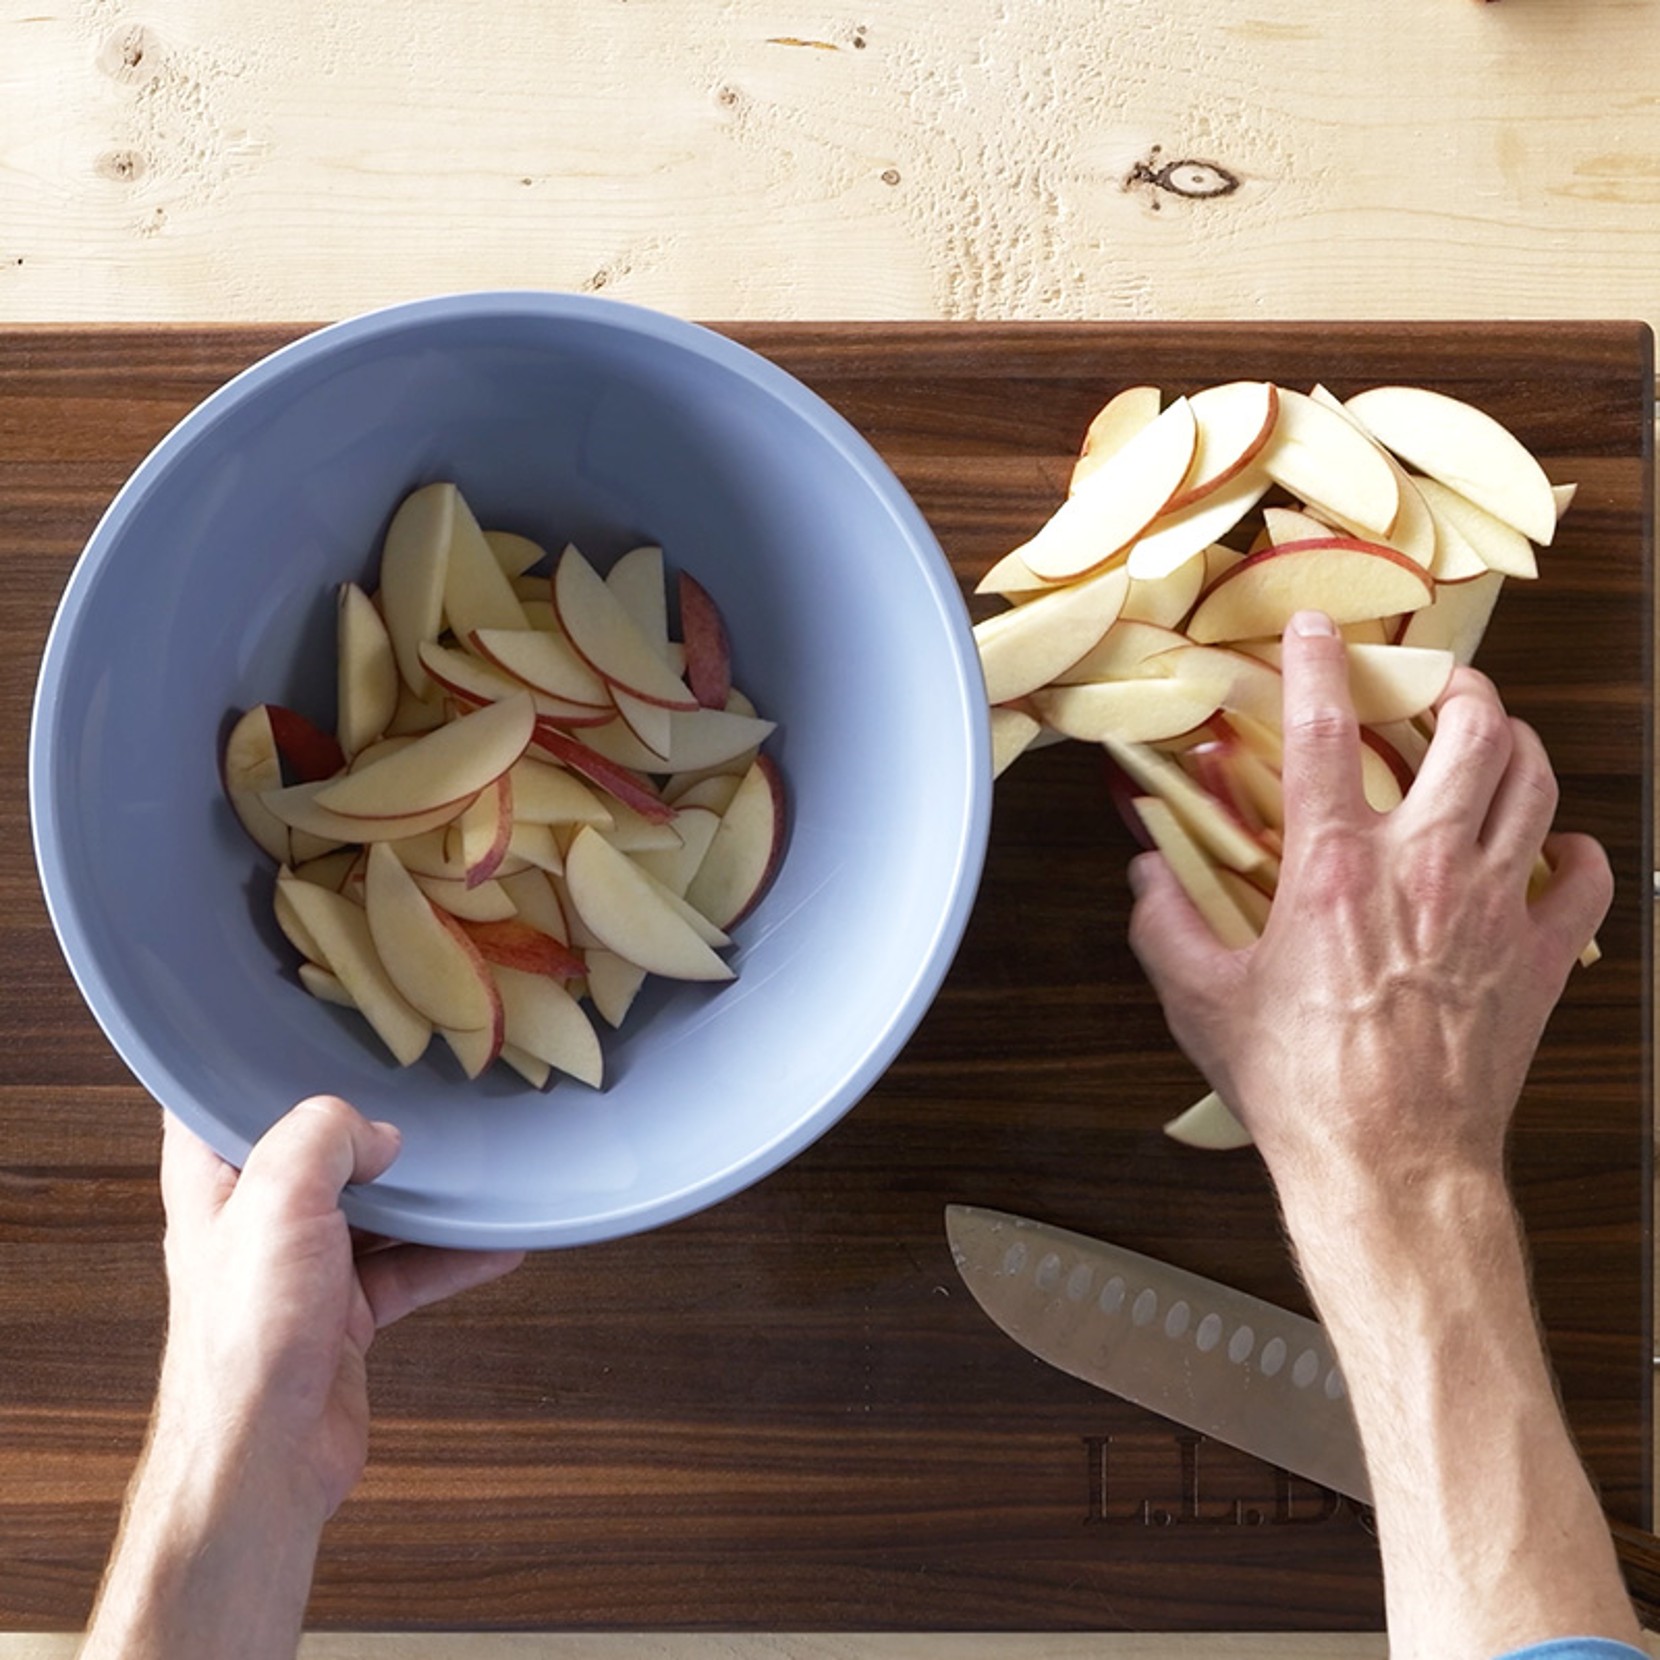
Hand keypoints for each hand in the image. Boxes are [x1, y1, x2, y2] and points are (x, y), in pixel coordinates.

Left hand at [154, 1097, 523, 1519]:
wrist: (264, 1460)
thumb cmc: (244, 1342)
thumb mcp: (279, 1199)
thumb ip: (325, 1136)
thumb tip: (376, 1135)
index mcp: (213, 1184)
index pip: (218, 1104)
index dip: (259, 1068)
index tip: (315, 1040)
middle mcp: (253, 1224)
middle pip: (314, 1155)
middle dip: (365, 1131)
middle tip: (416, 1100)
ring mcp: (300, 1271)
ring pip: (370, 1211)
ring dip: (424, 1197)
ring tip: (476, 1170)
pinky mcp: (342, 1316)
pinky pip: (407, 1269)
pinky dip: (452, 1255)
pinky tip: (497, 1242)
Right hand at [1127, 611, 1611, 1198]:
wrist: (1391, 1163)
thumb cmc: (1300, 1086)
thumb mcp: (1200, 1001)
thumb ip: (1164, 923)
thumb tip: (1144, 872)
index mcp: (1333, 870)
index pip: (1328, 731)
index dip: (1320, 663)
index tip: (1318, 628)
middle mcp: (1425, 869)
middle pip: (1474, 733)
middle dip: (1461, 687)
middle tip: (1440, 685)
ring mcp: (1496, 908)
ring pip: (1536, 784)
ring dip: (1516, 746)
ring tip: (1492, 741)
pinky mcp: (1542, 957)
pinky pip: (1588, 877)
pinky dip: (1577, 850)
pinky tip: (1553, 849)